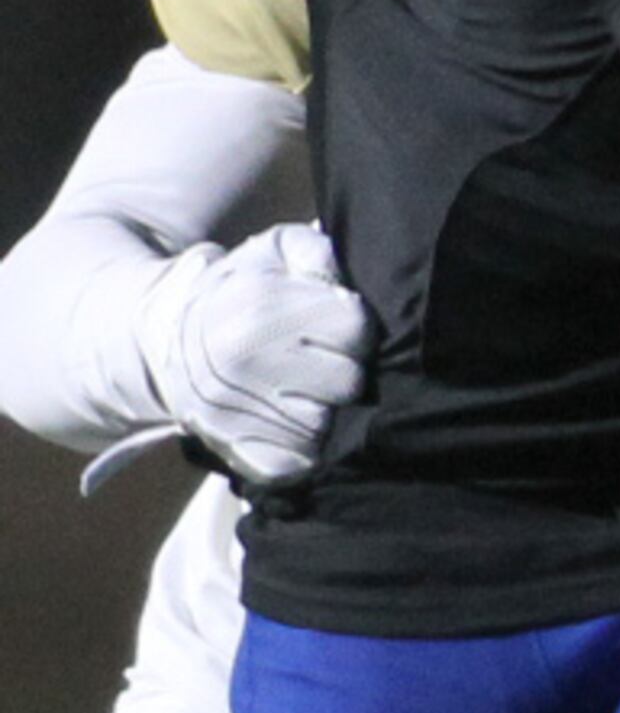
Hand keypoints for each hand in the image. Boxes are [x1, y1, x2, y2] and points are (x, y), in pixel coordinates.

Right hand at [135, 222, 372, 484]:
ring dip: (328, 408)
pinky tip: (295, 417)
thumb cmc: (240, 288)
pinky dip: (306, 447)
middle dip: (347, 366)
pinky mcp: (235, 453)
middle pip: (349, 381)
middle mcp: (247, 362)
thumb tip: (346, 283)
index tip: (338, 324)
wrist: (169, 339)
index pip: (356, 329)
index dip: (356, 325)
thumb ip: (317, 251)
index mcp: (264, 307)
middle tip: (325, 357)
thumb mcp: (274, 248)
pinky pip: (299, 463)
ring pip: (327, 425)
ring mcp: (237, 413)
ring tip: (310, 387)